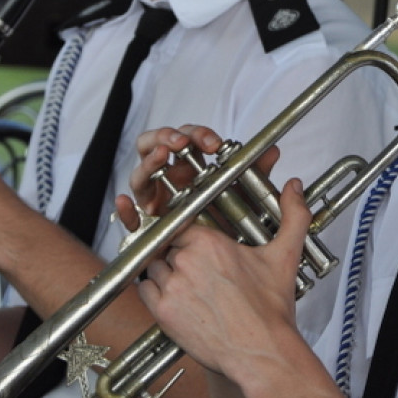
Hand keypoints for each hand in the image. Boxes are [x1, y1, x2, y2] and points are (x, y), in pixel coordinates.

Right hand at [116, 124, 279, 231]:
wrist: (214, 262)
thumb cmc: (220, 221)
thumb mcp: (240, 195)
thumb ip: (254, 173)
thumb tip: (273, 152)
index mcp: (189, 165)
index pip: (186, 138)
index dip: (197, 134)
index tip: (213, 143)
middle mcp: (167, 177)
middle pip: (155, 144)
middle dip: (167, 137)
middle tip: (182, 143)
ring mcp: (153, 198)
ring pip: (141, 172)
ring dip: (150, 160)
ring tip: (162, 156)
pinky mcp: (145, 223)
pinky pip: (129, 217)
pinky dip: (124, 209)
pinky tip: (126, 202)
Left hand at [138, 178, 309, 376]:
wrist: (261, 352)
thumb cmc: (270, 310)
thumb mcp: (285, 256)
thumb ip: (292, 215)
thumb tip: (295, 187)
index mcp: (209, 243)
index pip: (182, 226)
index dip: (189, 236)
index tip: (196, 246)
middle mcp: (186, 261)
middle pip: (168, 246)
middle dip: (179, 255)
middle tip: (197, 270)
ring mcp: (172, 287)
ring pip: (153, 267)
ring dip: (165, 273)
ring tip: (187, 285)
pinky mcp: (163, 312)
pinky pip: (144, 291)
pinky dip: (154, 292)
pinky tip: (174, 298)